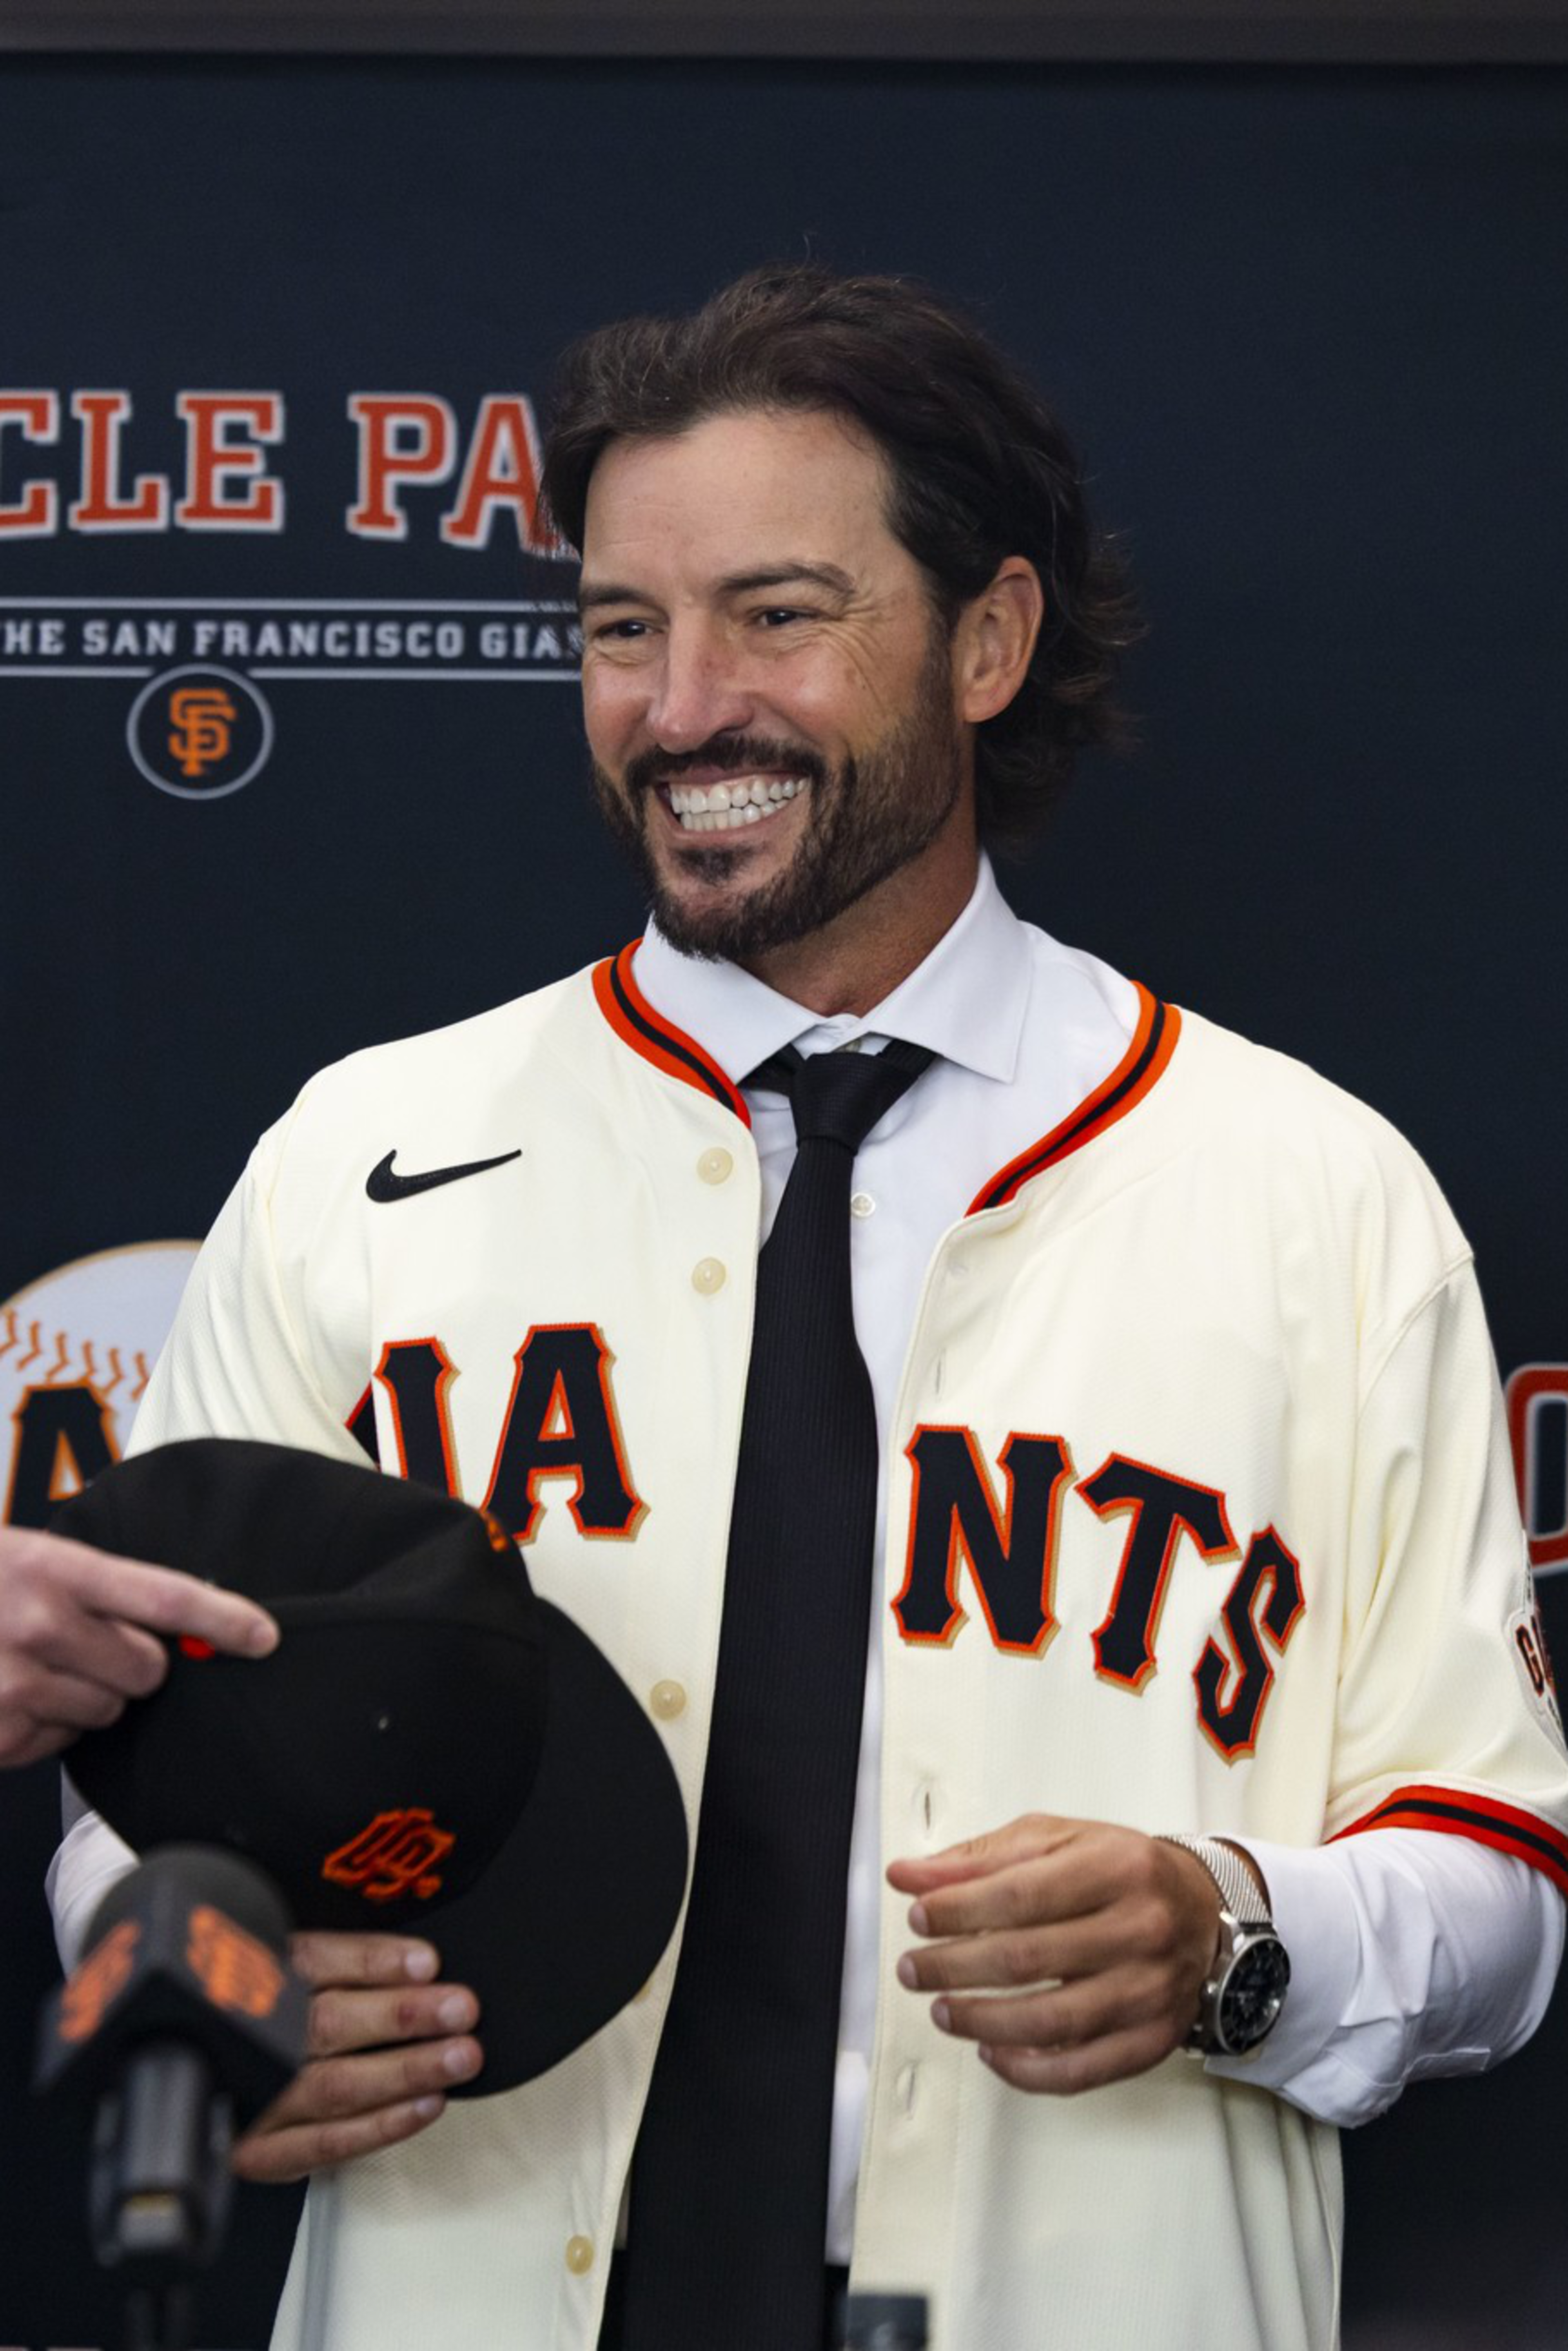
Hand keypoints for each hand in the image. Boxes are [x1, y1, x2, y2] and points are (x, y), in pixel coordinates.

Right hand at [0, 1524, 278, 1767]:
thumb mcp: (29, 1559)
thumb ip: (99, 1588)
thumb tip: (171, 1626)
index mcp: (54, 1572)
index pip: (166, 1597)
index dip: (224, 1618)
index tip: (264, 1636)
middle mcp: (40, 1628)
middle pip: (147, 1667)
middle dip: (132, 1661)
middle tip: (85, 1643)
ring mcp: (15, 1687)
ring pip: (108, 1710)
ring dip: (87, 1694)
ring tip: (35, 1665)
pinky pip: (61, 1742)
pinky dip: (46, 1725)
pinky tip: (11, 1695)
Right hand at [231, 1932, 482, 2181]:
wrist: (207, 2085)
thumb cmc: (276, 2022)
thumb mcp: (294, 1973)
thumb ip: (344, 1964)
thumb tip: (424, 1964)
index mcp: (260, 1982)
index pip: (314, 1961)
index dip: (373, 1961)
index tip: (427, 1962)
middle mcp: (255, 2041)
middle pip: (329, 2023)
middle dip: (402, 2016)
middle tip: (460, 2010)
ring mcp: (258, 2100)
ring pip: (335, 2085)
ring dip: (405, 2071)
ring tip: (459, 2058)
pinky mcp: (259, 2154)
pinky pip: (325, 2144)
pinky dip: (381, 2126)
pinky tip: (426, 2106)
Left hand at [888, 1813, 1223, 2094]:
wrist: (1201, 1912)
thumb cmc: (1121, 1872)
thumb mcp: (1056, 1841)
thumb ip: (980, 1859)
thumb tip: (908, 1876)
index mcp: (1116, 1867)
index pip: (1019, 1894)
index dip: (957, 1910)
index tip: (917, 1916)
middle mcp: (1139, 1928)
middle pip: (1027, 1958)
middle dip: (953, 1966)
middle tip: (913, 1968)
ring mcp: (1149, 1990)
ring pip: (1049, 2021)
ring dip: (980, 2020)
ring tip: (942, 2009)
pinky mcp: (1151, 2039)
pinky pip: (1080, 2069)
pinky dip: (1025, 2070)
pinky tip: (990, 2049)